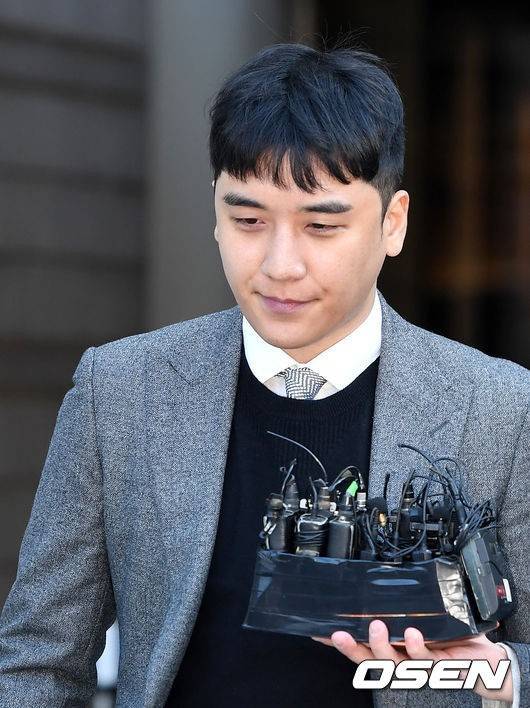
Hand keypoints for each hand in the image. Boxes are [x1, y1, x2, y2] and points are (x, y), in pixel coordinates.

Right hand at [312, 620, 512, 702]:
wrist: (488, 662)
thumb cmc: (456, 641)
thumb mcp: (428, 619)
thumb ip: (410, 607)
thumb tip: (390, 580)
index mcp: (398, 650)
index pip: (365, 648)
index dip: (343, 643)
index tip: (321, 634)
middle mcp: (405, 662)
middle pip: (370, 660)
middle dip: (352, 649)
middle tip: (339, 634)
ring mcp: (421, 667)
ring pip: (394, 663)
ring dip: (382, 646)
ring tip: (376, 627)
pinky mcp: (440, 669)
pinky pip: (425, 661)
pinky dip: (416, 647)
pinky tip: (412, 635)